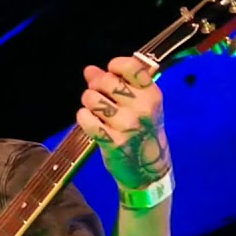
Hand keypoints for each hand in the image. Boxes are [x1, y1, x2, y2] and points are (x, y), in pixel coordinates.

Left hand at [75, 56, 171, 189]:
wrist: (148, 169)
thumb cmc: (142, 131)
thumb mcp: (139, 105)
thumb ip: (116, 84)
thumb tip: (89, 70)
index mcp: (152, 94)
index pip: (131, 66)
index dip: (114, 66)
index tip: (111, 74)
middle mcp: (142, 108)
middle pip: (107, 81)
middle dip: (96, 85)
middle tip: (98, 95)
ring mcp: (127, 126)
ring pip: (93, 99)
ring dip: (88, 102)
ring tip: (94, 109)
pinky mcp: (113, 142)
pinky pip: (86, 119)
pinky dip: (83, 117)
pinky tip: (89, 120)